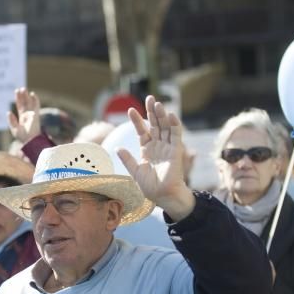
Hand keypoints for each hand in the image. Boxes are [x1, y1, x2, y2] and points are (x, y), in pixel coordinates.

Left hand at [7, 87, 40, 143]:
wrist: (31, 141)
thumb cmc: (22, 137)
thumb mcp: (14, 129)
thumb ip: (11, 121)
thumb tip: (8, 112)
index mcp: (22, 116)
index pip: (20, 105)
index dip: (18, 98)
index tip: (16, 91)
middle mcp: (27, 114)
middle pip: (25, 102)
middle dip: (22, 95)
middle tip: (20, 88)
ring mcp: (32, 114)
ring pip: (30, 102)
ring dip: (27, 96)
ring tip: (24, 89)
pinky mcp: (36, 115)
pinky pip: (36, 106)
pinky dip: (35, 100)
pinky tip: (32, 94)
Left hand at [119, 95, 194, 220]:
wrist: (163, 195)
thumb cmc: (150, 187)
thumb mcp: (135, 172)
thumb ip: (128, 160)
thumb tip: (117, 148)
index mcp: (147, 149)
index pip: (142, 130)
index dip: (137, 120)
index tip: (130, 110)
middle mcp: (158, 145)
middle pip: (155, 124)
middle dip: (151, 111)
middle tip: (149, 98)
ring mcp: (167, 147)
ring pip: (165, 126)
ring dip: (161, 115)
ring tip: (157, 103)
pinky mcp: (176, 150)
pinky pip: (176, 135)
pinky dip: (174, 125)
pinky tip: (170, 115)